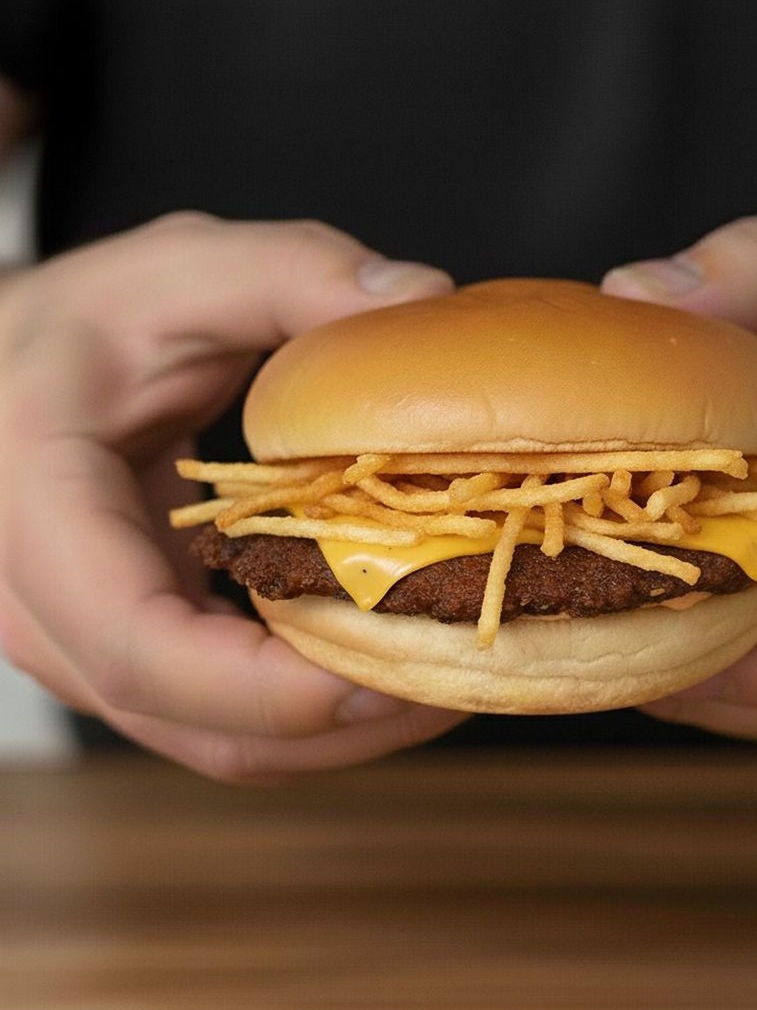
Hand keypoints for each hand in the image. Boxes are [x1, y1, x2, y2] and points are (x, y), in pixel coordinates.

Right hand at [0, 213, 468, 780]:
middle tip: (460, 678)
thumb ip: (298, 272)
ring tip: (445, 676)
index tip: (398, 669)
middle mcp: (43, 612)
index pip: (143, 648)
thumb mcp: (182, 268)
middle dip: (342, 721)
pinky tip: (386, 660)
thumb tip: (425, 299)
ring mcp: (86, 647)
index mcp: (36, 515)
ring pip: (220, 740)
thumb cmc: (83, 322)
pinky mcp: (134, 653)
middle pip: (201, 724)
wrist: (13, 374)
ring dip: (341, 731)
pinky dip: (312, 708)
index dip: (274, 687)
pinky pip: (224, 716)